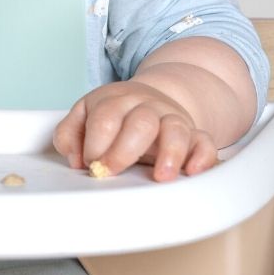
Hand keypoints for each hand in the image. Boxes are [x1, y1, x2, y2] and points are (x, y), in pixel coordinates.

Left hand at [53, 80, 218, 181]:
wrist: (150, 97)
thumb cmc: (112, 114)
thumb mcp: (84, 116)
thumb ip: (69, 134)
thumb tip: (74, 159)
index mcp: (115, 99)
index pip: (105, 118)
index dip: (94, 143)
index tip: (90, 164)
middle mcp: (146, 106)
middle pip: (140, 123)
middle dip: (123, 151)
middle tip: (110, 172)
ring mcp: (171, 118)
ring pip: (175, 129)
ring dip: (170, 153)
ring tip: (160, 177)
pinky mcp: (193, 133)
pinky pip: (205, 142)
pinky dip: (202, 156)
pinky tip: (192, 172)